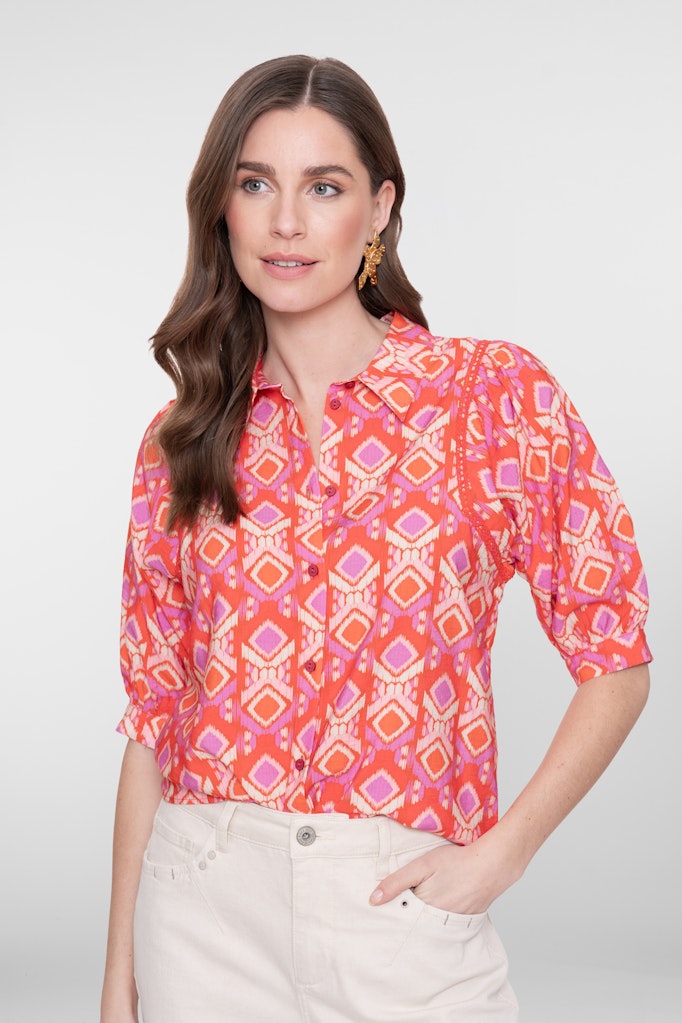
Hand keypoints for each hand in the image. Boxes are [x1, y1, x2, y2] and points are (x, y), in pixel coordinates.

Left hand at [369, 829, 522, 914]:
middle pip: (413, 924)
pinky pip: (444, 924)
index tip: (381, 907)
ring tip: (423, 899)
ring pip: (428, 924)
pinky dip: (437, 916)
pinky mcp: (463, 922)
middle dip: (405, 916)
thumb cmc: (457, 862)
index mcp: (424, 910)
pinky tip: (440, 900)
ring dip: (421, 916)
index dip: (391, 910)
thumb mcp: (422, 865)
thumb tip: (373, 900)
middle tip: (399, 902)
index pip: (400, 917)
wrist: (492, 865)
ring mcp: (451, 924)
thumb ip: (397, 882)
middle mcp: (436, 923)